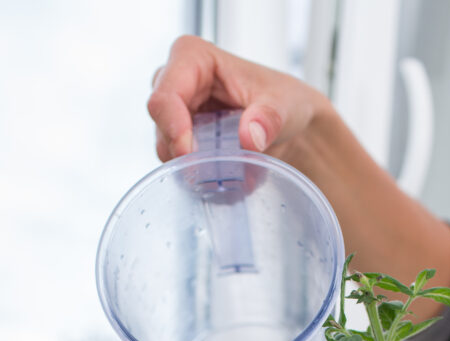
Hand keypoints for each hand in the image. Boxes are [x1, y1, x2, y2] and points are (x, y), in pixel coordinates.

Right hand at [147, 34, 328, 162]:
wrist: (289, 124)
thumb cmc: (283, 100)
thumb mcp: (284, 105)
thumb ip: (268, 119)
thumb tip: (249, 137)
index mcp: (192, 57)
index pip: (165, 96)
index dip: (172, 127)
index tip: (191, 154)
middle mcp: (176, 81)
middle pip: (160, 122)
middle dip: (181, 150)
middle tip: (209, 169)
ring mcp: (175, 111)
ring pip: (165, 146)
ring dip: (192, 164)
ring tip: (225, 169)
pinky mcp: (180, 136)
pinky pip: (177, 161)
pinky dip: (198, 172)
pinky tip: (221, 174)